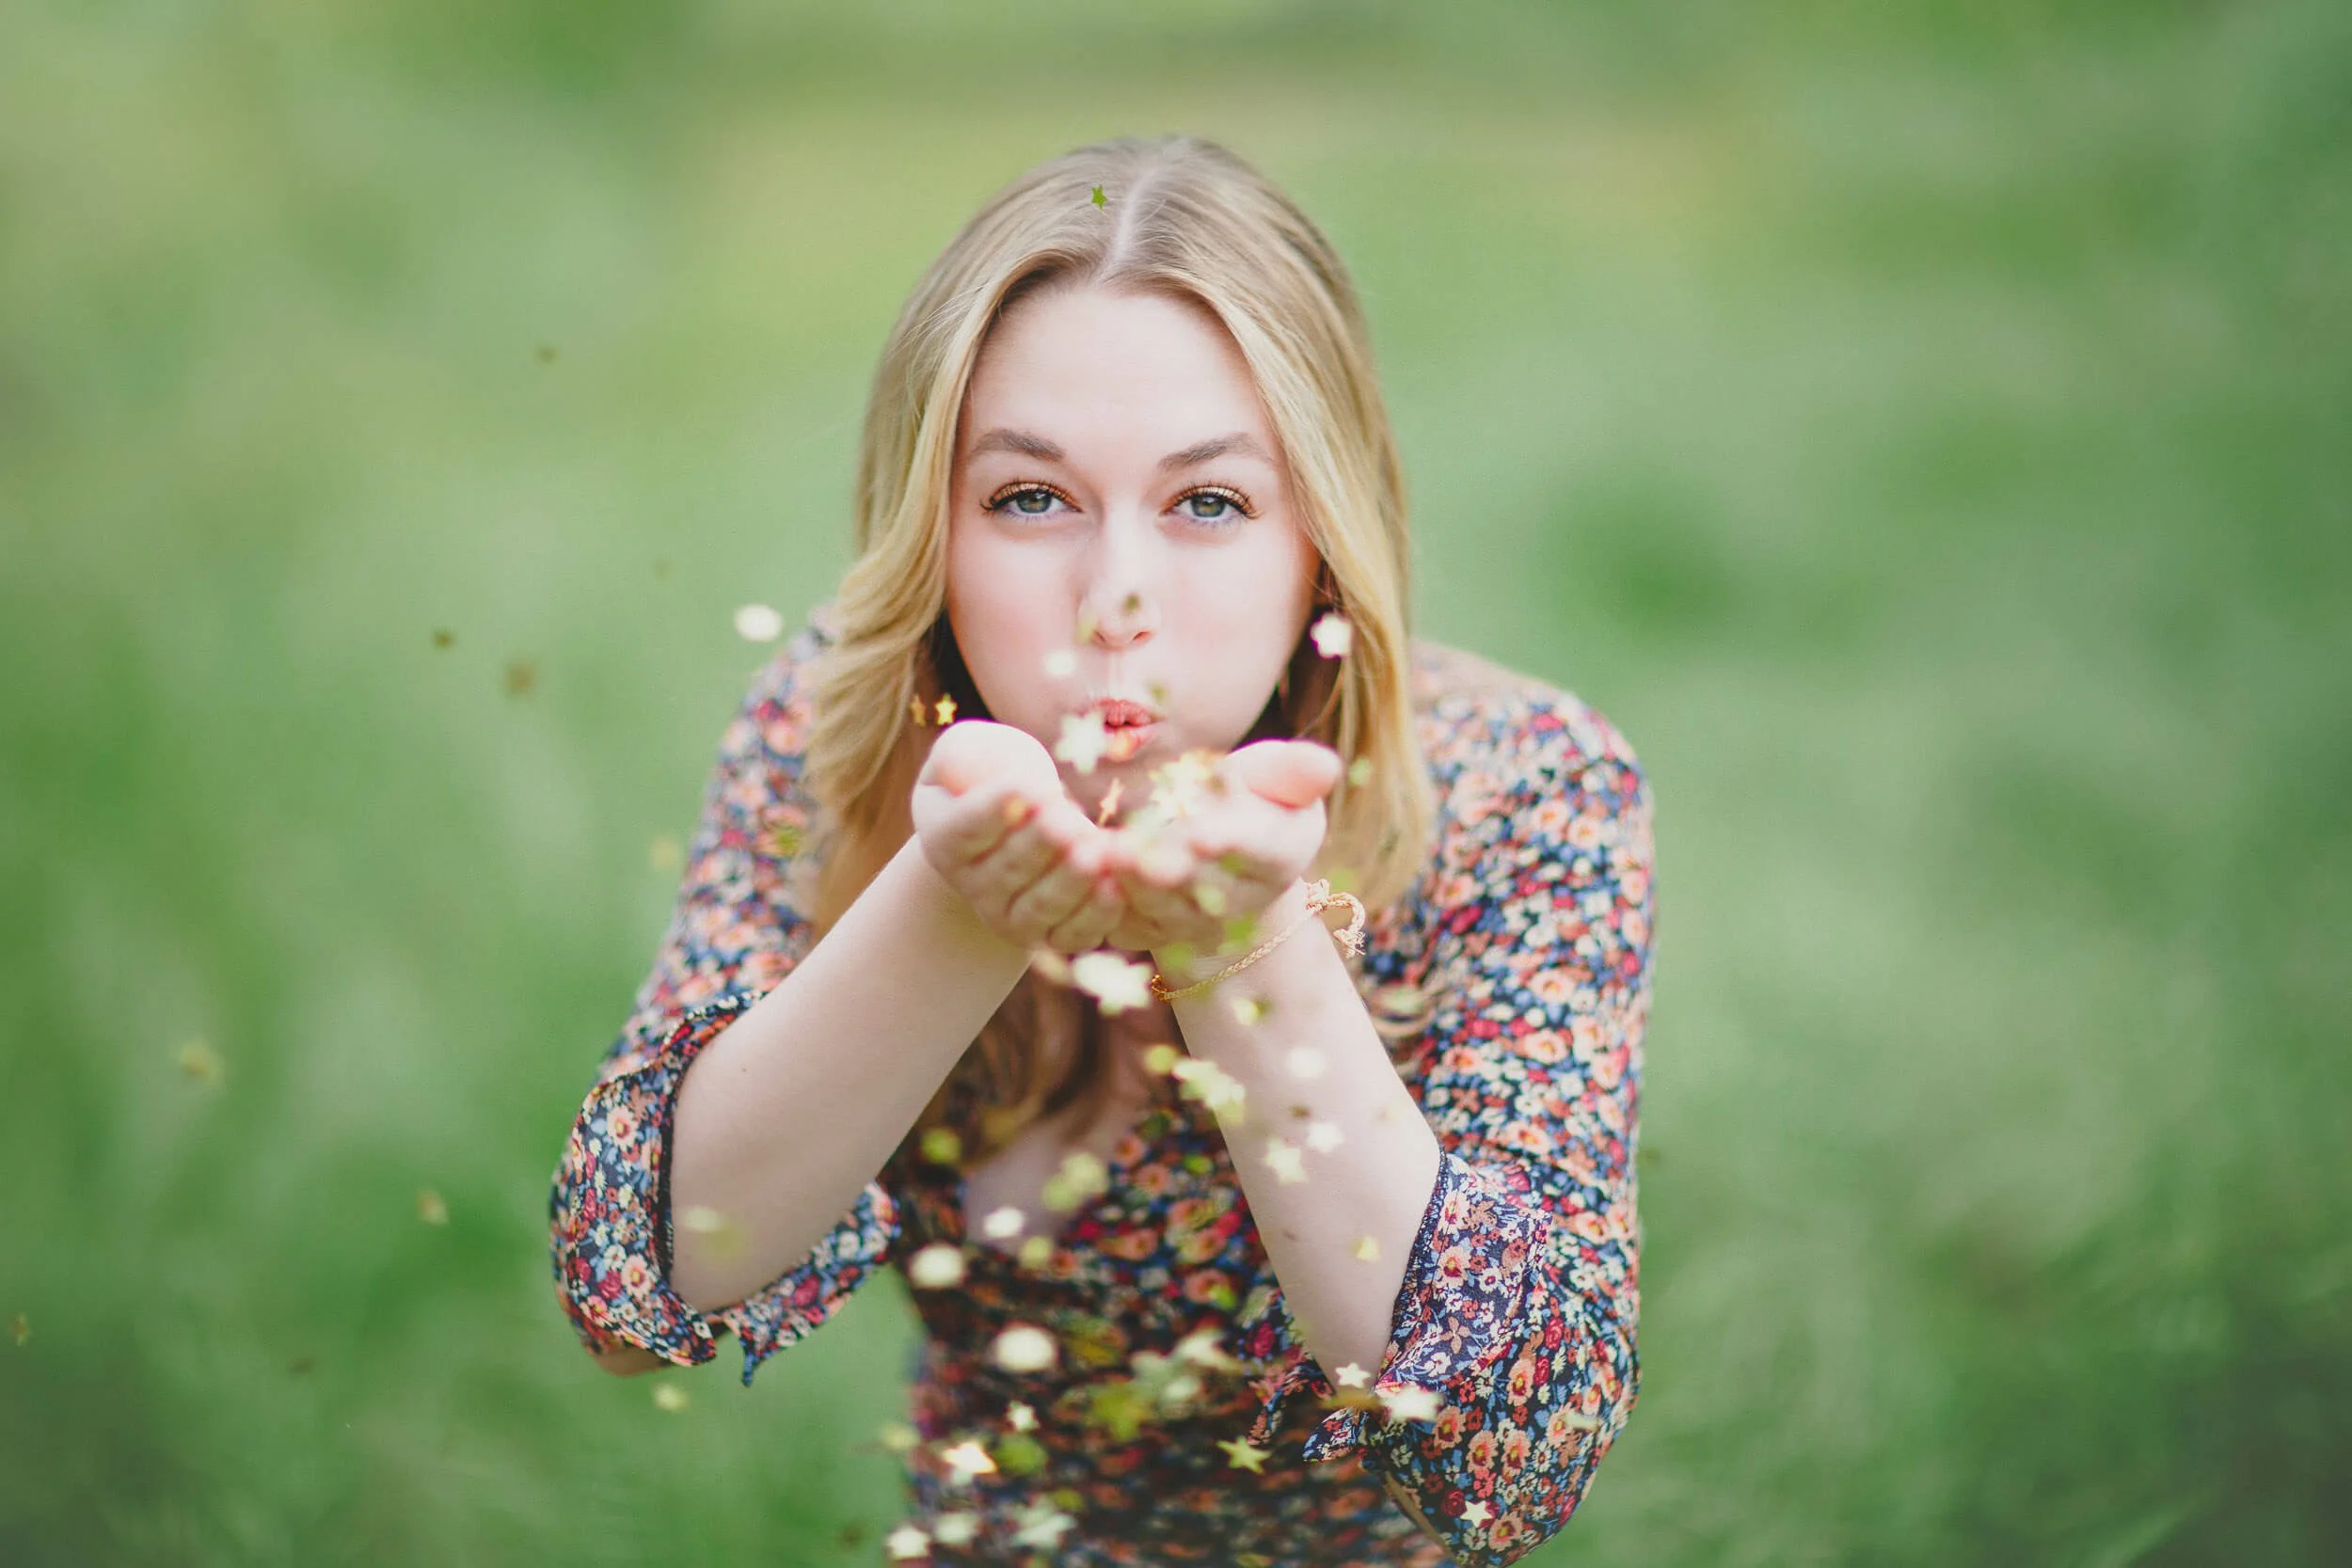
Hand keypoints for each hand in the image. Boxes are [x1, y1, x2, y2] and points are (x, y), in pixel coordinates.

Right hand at [910, 721, 1128, 952]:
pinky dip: (1094, 915)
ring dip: (1071, 880)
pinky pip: (1072, 934)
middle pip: (1009, 868)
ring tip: (1096, 852)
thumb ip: (960, 752)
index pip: (967, 827)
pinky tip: (1116, 889)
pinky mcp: (1049, 937)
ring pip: (1041, 905)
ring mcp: (1010, 918)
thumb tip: (964, 764)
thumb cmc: (989, 784)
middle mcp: (974, 886)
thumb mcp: (964, 757)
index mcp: (947, 839)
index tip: (1028, 789)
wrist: (1006, 843)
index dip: (995, 809)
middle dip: (1041, 843)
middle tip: (1069, 819)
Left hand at [1097, 740, 1342, 958]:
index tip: (1205, 835)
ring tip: (1100, 852)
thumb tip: (1327, 765)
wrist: (1214, 854)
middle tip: (1136, 849)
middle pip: (1202, 881)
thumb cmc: (1249, 801)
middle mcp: (1240, 900)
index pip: (1258, 849)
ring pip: (1157, 903)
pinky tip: (1081, 866)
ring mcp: (1192, 922)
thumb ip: (1293, 771)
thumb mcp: (1274, 778)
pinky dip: (1101, 896)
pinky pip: (1123, 918)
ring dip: (1127, 880)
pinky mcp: (1147, 930)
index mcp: (1280, 856)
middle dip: (1168, 866)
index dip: (1231, 841)